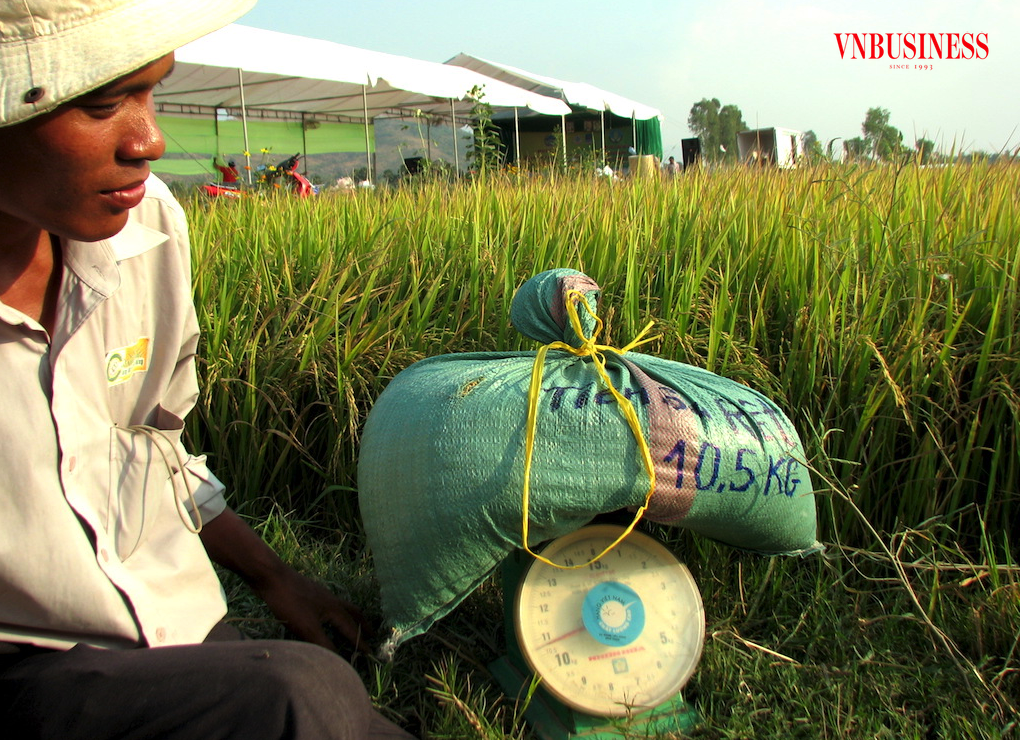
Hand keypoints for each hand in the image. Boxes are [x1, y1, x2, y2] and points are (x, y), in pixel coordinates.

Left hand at [252, 565, 375, 653]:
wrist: (272, 576)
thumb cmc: (290, 602)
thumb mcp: (307, 627)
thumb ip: (323, 643)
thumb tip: (338, 660)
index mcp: (334, 608)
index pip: (351, 628)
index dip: (360, 642)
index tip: (371, 652)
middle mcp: (331, 600)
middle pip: (352, 612)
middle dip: (362, 624)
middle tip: (372, 633)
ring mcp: (320, 594)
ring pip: (341, 607)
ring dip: (350, 617)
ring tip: (351, 623)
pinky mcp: (308, 592)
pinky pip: (329, 605)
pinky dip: (334, 613)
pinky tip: (323, 616)